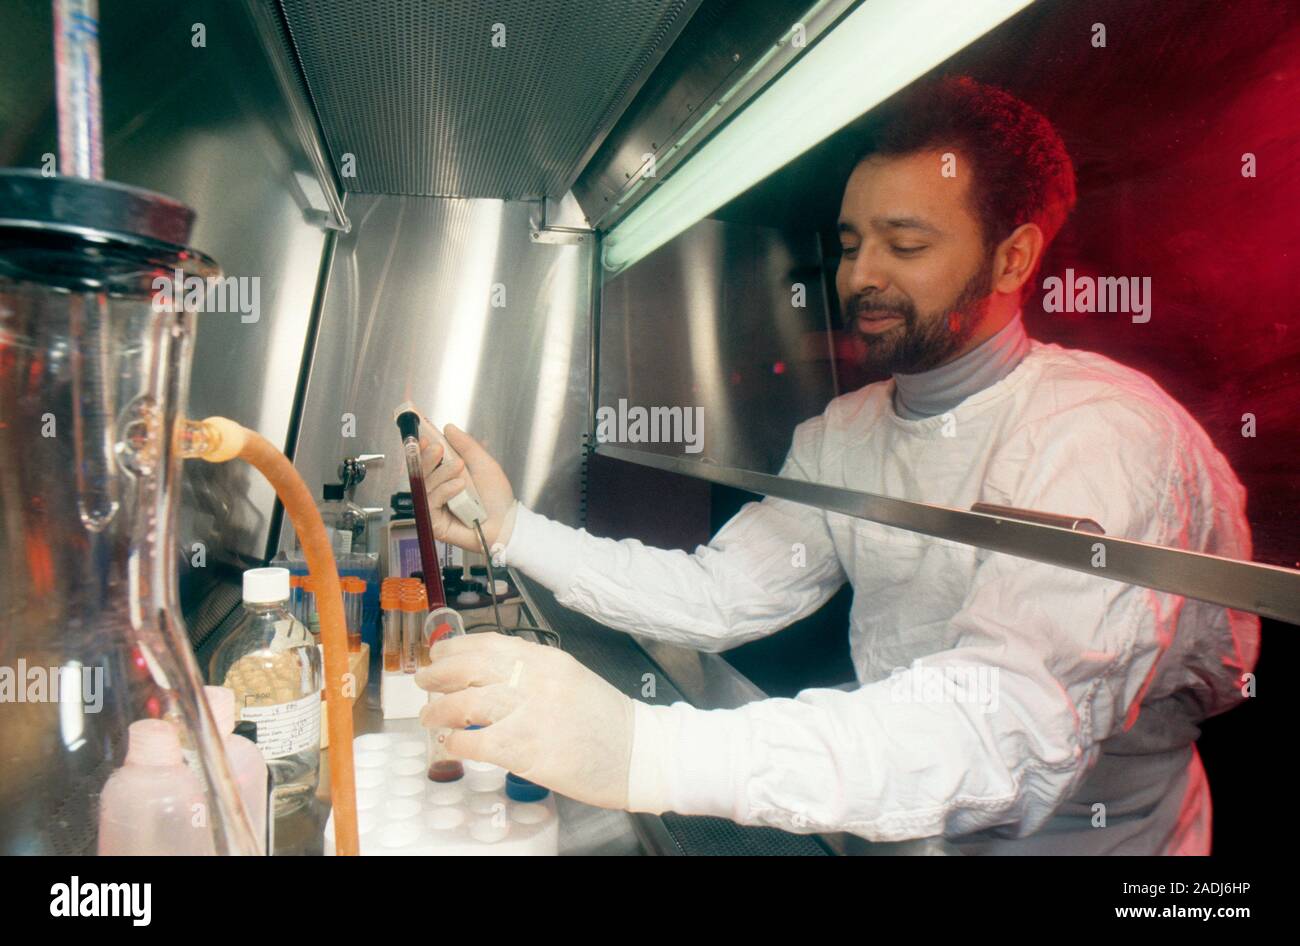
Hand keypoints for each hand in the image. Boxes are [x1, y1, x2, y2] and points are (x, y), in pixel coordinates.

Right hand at [416, 416, 514, 551]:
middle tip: (439, 449)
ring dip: (441, 473)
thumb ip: (466, 446)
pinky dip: (444, 490)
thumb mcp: (483, 464)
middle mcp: (438, 491)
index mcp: (446, 476)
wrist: (507, 522)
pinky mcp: (434, 523)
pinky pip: (431, 502)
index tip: (425, 437)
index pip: (426, 462)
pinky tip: (459, 486)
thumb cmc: (497, 497)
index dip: (422, 449)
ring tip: (459, 469)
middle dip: (427, 458)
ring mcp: (435, 507)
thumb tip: (448, 428)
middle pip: (420, 472)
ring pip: (425, 485)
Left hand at [416, 633, 635, 809]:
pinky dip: (456, 742)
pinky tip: (452, 744)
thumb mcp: (571, 679)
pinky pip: (476, 741)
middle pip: (468, 667)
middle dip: (436, 675)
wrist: (639, 753)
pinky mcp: (527, 749)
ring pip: (464, 703)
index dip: (454, 648)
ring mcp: (530, 713)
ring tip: (429, 717)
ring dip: (437, 710)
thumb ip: (533, 672)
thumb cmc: (606, 721)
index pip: (487, 643)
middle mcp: (535, 679)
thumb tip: (487, 675)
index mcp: (546, 659)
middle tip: (423, 683)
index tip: (438, 654)